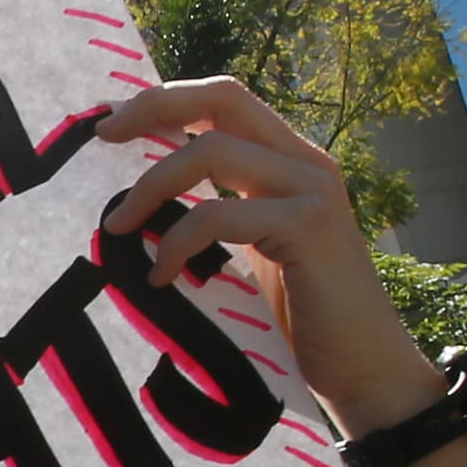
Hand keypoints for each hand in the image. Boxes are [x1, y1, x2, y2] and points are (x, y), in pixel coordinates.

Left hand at [95, 78, 443, 437]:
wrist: (364, 369)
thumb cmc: (300, 317)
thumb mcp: (252, 249)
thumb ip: (220, 211)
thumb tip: (137, 202)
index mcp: (291, 161)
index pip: (226, 99)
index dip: (167, 100)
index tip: (112, 126)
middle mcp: (307, 163)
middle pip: (224, 97)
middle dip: (154, 108)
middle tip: (102, 137)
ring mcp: (312, 192)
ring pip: (211, 151)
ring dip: (151, 187)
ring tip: (117, 228)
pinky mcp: (309, 228)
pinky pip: (218, 215)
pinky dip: (176, 242)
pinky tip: (161, 277)